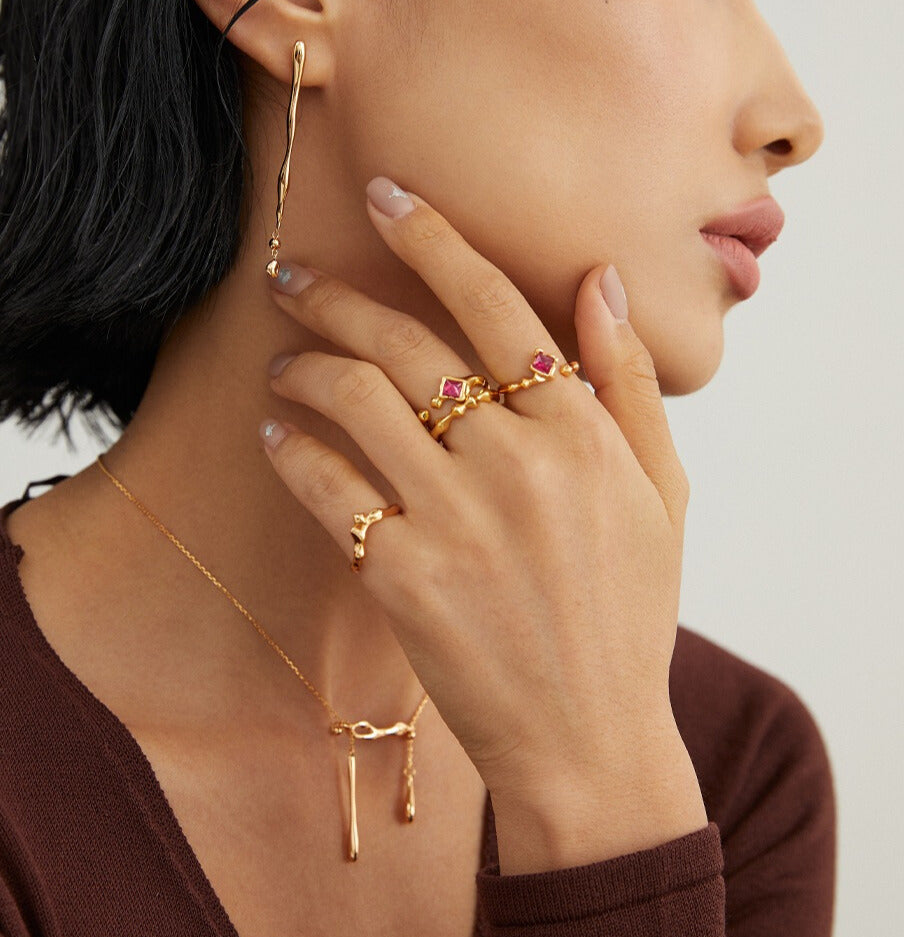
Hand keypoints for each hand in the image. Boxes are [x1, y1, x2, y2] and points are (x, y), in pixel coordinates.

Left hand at [262, 176, 702, 862]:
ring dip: (303, 364)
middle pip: (404, 341)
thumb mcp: (662, 493)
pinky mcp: (401, 575)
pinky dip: (290, 446)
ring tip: (281, 361)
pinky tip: (276, 431)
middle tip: (290, 276)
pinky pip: (325, 485)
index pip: (493, 303)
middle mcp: (514, 461)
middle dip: (333, 294)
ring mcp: (454, 518)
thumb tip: (598, 279)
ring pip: (354, 399)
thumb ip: (628, 382)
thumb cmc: (627, 612)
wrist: (588, 740)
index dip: (433, 240)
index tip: (386, 196)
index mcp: (578, 431)